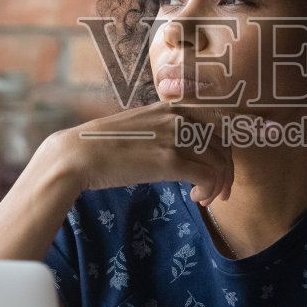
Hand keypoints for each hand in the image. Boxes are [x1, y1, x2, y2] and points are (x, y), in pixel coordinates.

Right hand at [47, 100, 234, 205]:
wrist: (80, 154)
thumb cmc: (105, 145)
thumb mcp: (142, 126)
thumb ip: (165, 131)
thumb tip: (183, 152)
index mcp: (173, 107)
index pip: (217, 123)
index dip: (224, 149)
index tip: (220, 169)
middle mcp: (179, 117)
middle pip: (223, 143)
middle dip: (227, 171)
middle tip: (222, 192)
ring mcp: (175, 137)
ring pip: (219, 161)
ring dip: (218, 184)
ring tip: (205, 199)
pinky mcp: (169, 160)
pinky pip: (207, 175)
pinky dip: (208, 190)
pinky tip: (196, 198)